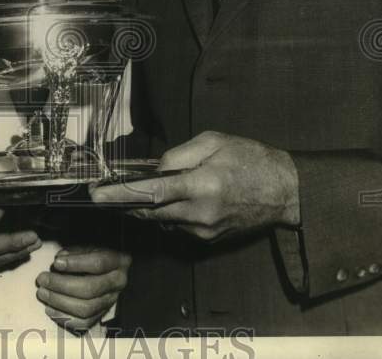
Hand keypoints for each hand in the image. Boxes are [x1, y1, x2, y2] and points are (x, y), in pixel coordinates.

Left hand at [35, 246, 130, 332]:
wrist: (109, 269)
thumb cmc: (95, 254)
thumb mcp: (89, 246)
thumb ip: (75, 252)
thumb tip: (60, 260)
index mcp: (118, 261)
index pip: (98, 264)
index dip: (76, 264)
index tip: (56, 263)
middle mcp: (118, 283)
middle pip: (89, 289)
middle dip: (62, 285)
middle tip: (42, 279)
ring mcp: (111, 301)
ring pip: (86, 309)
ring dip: (60, 302)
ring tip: (42, 293)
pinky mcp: (102, 314)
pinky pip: (84, 323)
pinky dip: (65, 318)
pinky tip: (50, 309)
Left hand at [90, 131, 299, 241]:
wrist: (285, 191)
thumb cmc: (251, 160)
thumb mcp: (214, 142)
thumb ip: (179, 155)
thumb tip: (154, 169)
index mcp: (201, 185)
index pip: (151, 193)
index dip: (119, 195)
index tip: (96, 194)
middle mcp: (199, 213)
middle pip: (149, 212)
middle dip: (125, 203)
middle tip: (105, 193)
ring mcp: (203, 230)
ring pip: (160, 220)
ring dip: (147, 207)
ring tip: (143, 190)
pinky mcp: (208, 239)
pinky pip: (176, 225)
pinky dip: (167, 212)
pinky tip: (174, 198)